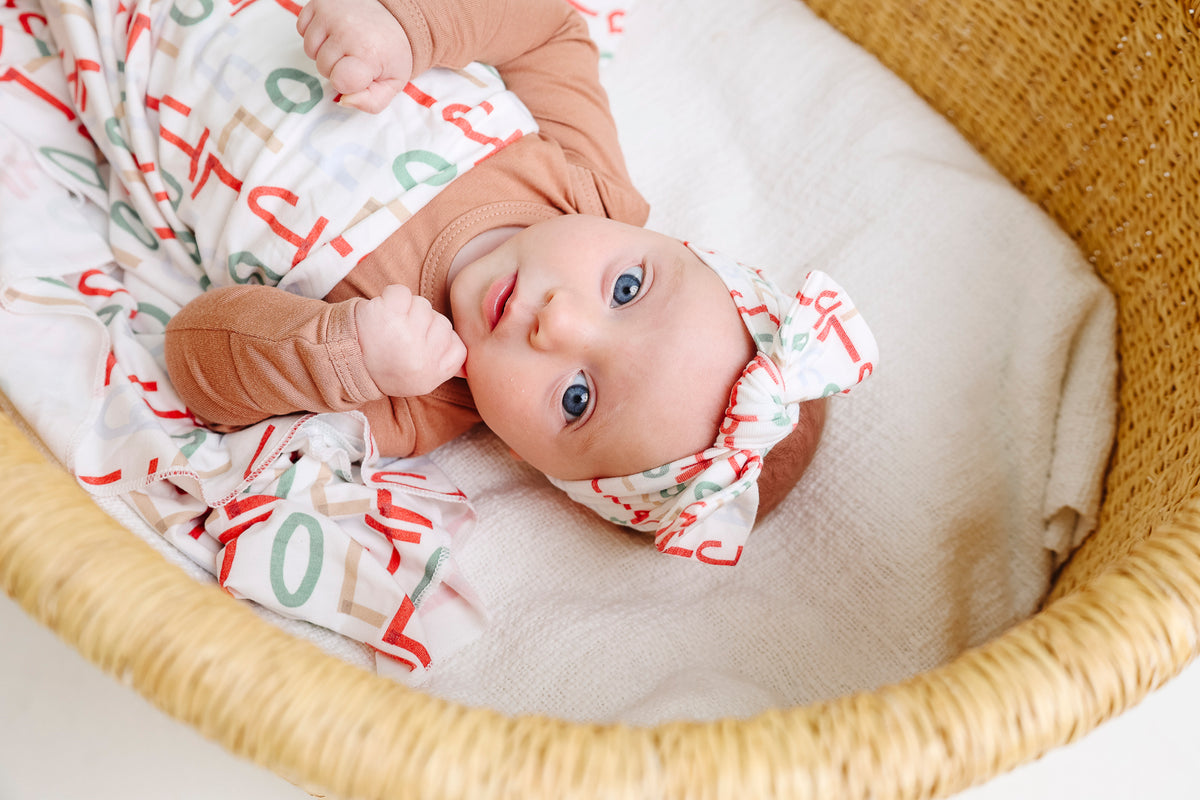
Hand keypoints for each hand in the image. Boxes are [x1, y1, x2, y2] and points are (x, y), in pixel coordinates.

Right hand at [296, 0, 413, 112]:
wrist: (393, 15)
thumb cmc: (389, 52)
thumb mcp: (392, 83)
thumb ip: (371, 102)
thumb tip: (343, 101)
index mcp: (368, 54)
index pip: (340, 82)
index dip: (347, 83)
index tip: (360, 73)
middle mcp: (348, 31)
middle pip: (323, 67)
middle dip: (336, 68)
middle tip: (355, 56)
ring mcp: (331, 14)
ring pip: (310, 50)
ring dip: (323, 52)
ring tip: (344, 44)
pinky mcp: (319, 2)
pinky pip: (301, 29)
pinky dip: (314, 34)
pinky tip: (333, 31)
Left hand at [356, 285, 466, 397]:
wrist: (344, 361)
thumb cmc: (386, 367)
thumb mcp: (421, 380)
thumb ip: (445, 366)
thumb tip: (468, 361)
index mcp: (431, 375)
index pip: (458, 346)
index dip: (441, 342)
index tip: (420, 348)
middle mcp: (420, 357)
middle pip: (442, 323)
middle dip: (423, 325)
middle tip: (400, 339)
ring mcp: (404, 333)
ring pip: (424, 305)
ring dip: (407, 310)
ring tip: (389, 326)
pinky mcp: (387, 313)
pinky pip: (403, 292)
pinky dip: (393, 297)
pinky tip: (383, 312)